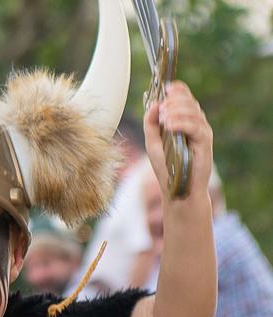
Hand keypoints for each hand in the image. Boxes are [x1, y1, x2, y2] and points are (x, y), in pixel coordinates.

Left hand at [144, 81, 212, 197]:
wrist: (178, 190)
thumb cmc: (167, 167)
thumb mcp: (152, 143)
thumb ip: (151, 123)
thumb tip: (153, 103)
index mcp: (184, 120)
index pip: (184, 98)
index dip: (177, 90)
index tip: (166, 87)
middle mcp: (195, 123)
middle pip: (188, 102)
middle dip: (173, 102)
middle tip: (160, 110)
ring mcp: (202, 132)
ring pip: (193, 112)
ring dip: (176, 111)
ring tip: (163, 119)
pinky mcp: (205, 142)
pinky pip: (196, 127)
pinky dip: (182, 123)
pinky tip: (169, 126)